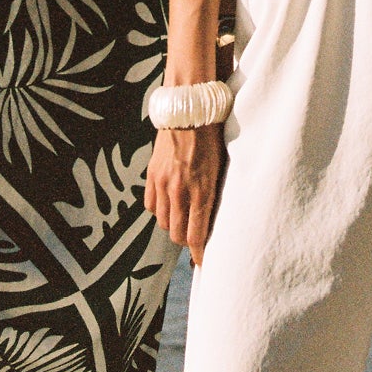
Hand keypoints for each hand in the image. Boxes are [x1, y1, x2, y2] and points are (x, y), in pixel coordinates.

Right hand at [145, 123, 224, 264]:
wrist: (188, 110)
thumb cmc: (212, 138)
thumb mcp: (221, 168)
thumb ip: (214, 195)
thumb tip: (212, 220)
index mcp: (202, 190)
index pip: (197, 235)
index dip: (199, 253)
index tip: (203, 262)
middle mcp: (180, 190)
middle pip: (177, 234)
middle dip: (186, 241)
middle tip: (194, 238)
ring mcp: (162, 183)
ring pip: (164, 222)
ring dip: (174, 225)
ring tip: (183, 217)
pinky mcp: (151, 174)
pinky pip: (151, 205)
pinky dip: (160, 209)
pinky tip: (169, 202)